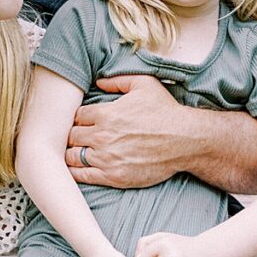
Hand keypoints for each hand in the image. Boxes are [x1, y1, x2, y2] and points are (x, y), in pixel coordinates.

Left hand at [66, 75, 181, 188]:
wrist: (185, 140)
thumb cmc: (165, 111)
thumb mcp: (144, 84)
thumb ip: (118, 80)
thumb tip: (98, 82)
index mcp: (106, 113)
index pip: (78, 116)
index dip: (80, 118)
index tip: (84, 122)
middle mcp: (102, 136)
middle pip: (72, 136)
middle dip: (74, 135)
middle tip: (79, 137)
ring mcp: (107, 158)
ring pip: (73, 156)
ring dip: (72, 153)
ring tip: (77, 152)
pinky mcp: (114, 176)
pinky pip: (83, 176)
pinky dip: (76, 172)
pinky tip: (77, 169)